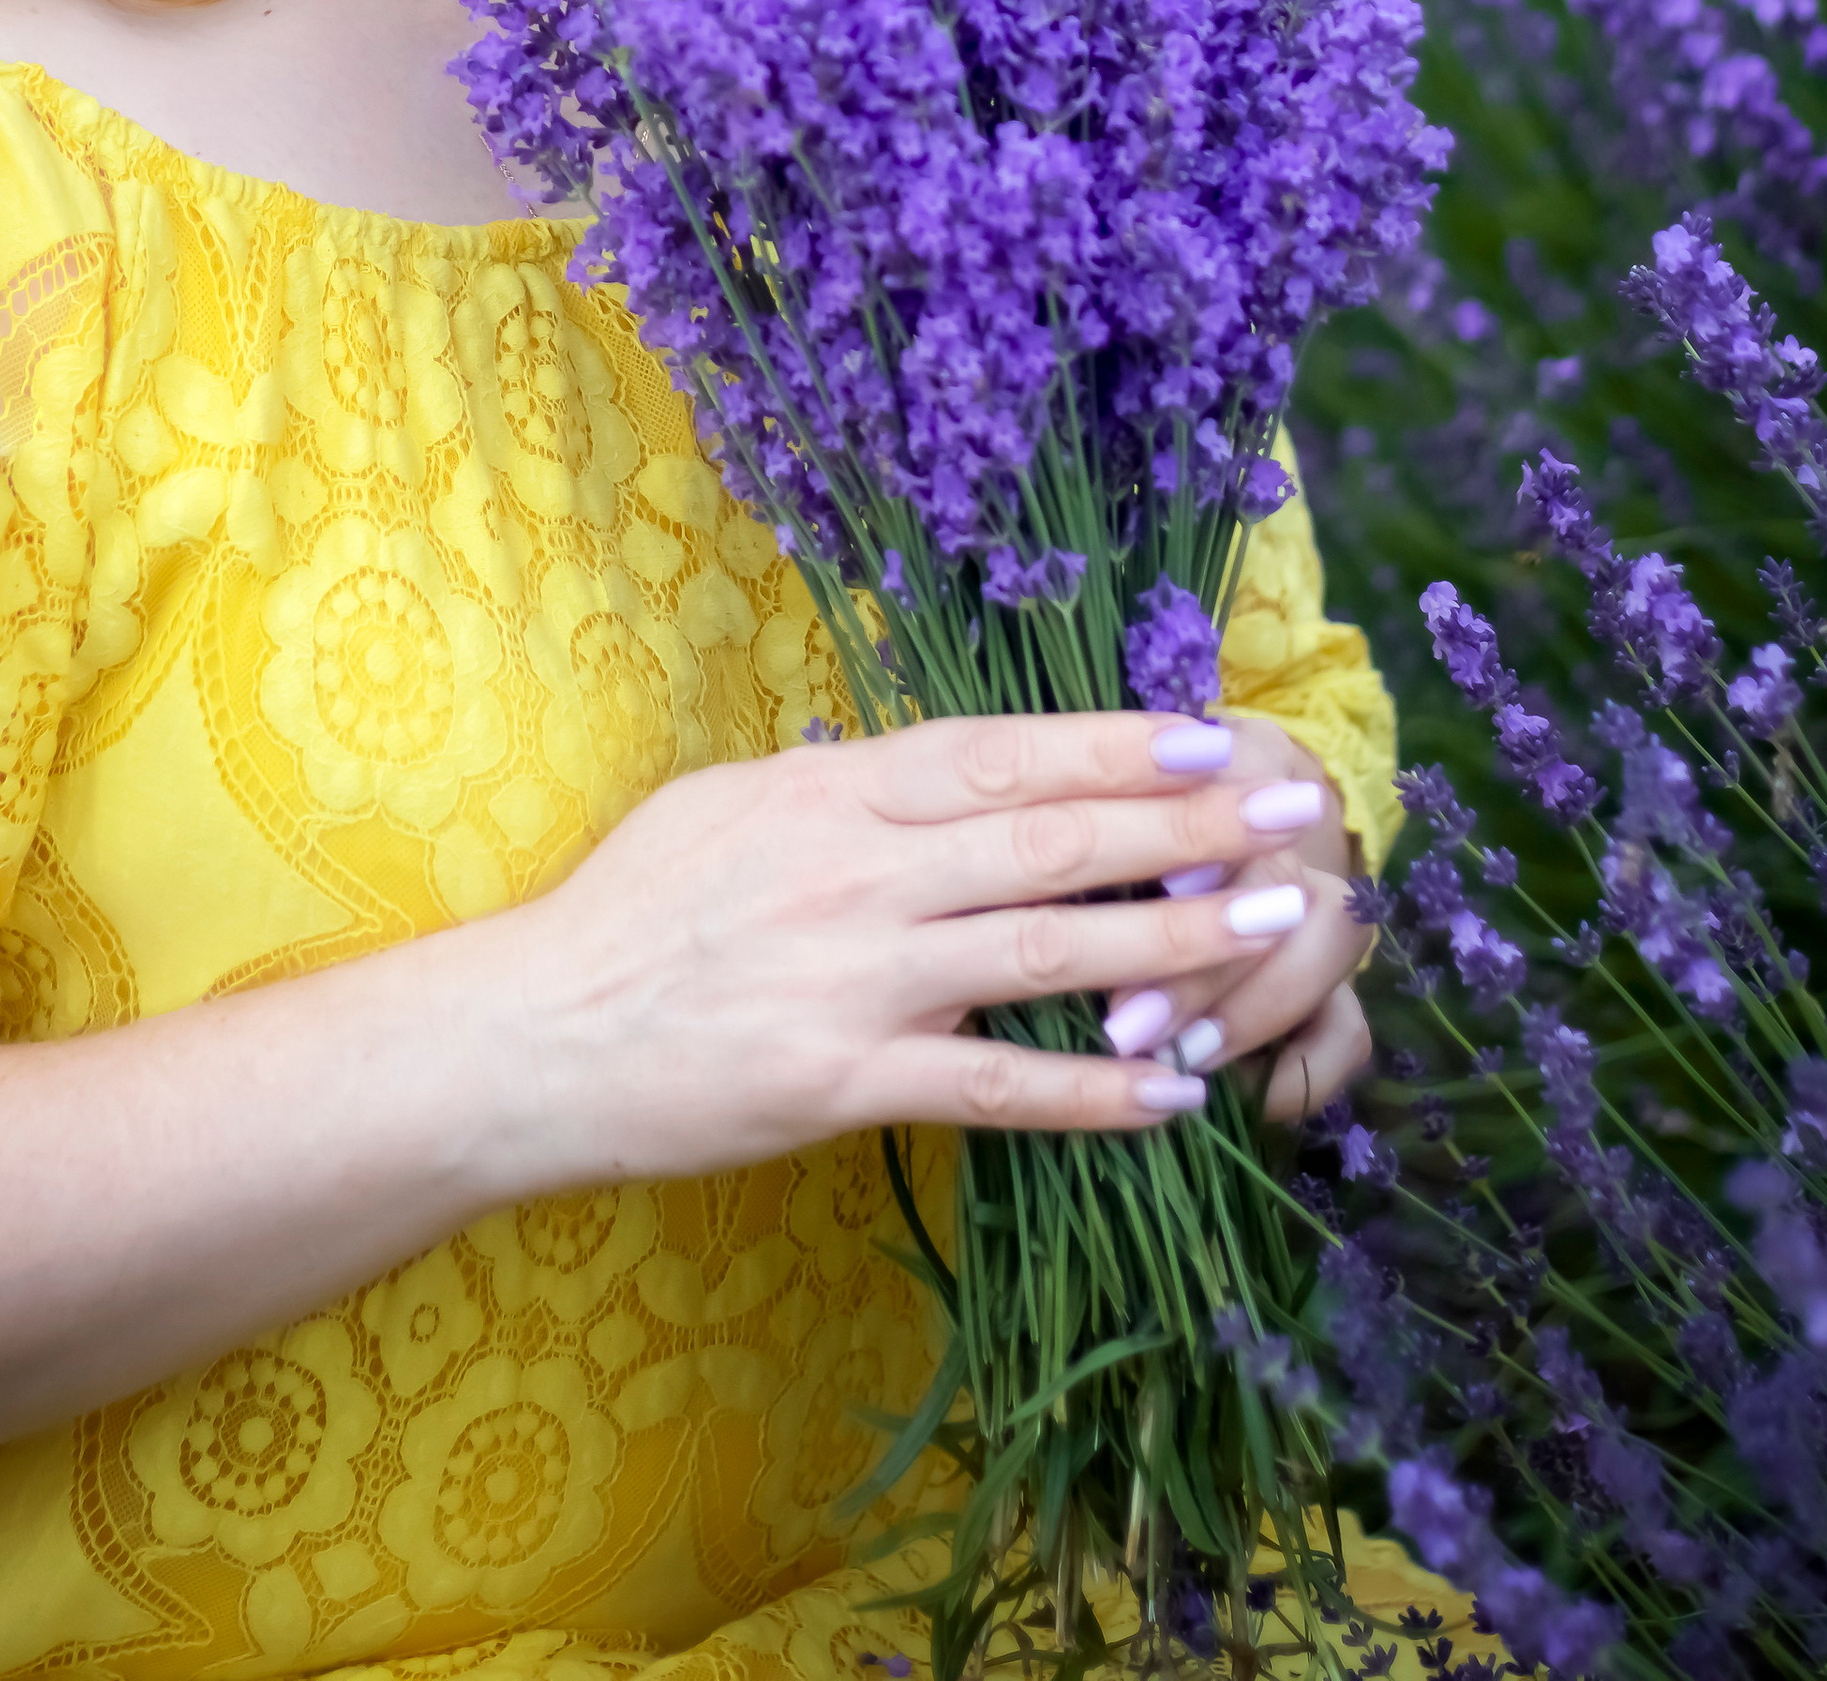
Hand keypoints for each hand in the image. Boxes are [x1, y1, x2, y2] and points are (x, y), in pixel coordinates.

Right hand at [491, 709, 1361, 1186]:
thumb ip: (843, 788)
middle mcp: (858, 870)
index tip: (1216, 734)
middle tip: (1293, 813)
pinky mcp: (842, 1082)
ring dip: (1172, 939)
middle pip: (1051, 837)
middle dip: (1186, 821)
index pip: (1005, 753)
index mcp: (834, 790)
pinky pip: (997, 1087)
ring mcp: (856, 978)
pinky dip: (1096, 1091)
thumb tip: (939, 768)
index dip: (1117, 742)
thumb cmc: (630, 912)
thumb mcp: (730, 804)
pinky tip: (1179, 1090)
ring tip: (1270, 928)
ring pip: (1046, 950)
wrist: (534, 1033)